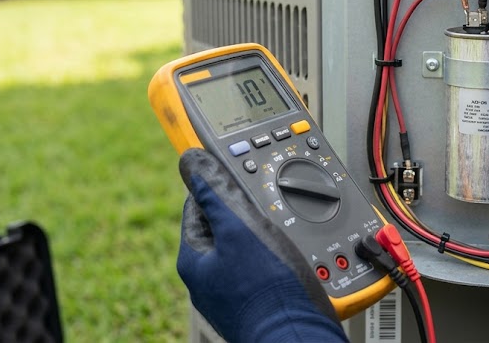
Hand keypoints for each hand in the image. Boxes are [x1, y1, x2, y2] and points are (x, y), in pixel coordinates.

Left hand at [177, 148, 346, 342]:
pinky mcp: (257, 305)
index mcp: (194, 261)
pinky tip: (293, 259)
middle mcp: (208, 281)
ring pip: (247, 251)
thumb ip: (215, 193)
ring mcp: (232, 296)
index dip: (216, 185)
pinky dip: (277, 259)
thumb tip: (191, 162)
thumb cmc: (267, 288)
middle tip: (267, 203)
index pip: (197, 208)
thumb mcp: (239, 227)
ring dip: (265, 236)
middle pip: (224, 230)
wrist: (297, 336)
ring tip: (285, 232)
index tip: (233, 171)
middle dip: (246, 213)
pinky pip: (264, 271)